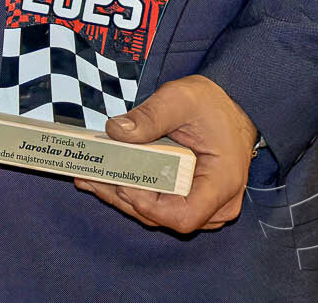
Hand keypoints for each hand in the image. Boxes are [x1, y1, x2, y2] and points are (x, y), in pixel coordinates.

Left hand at [73, 74, 258, 232]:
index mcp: (221, 182)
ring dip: (121, 197)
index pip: (183, 216)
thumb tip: (116, 131)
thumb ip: (150, 116)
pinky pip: (158, 205)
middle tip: (90, 177)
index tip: (122, 183)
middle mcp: (216, 204)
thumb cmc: (211, 104)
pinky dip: (131, 192)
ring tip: (88, 177)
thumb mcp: (181, 99)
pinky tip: (104, 178)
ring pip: (157, 214)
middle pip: (163, 218)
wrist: (229, 109)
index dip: (148, 206)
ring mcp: (205, 206)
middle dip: (123, 198)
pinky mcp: (190, 200)